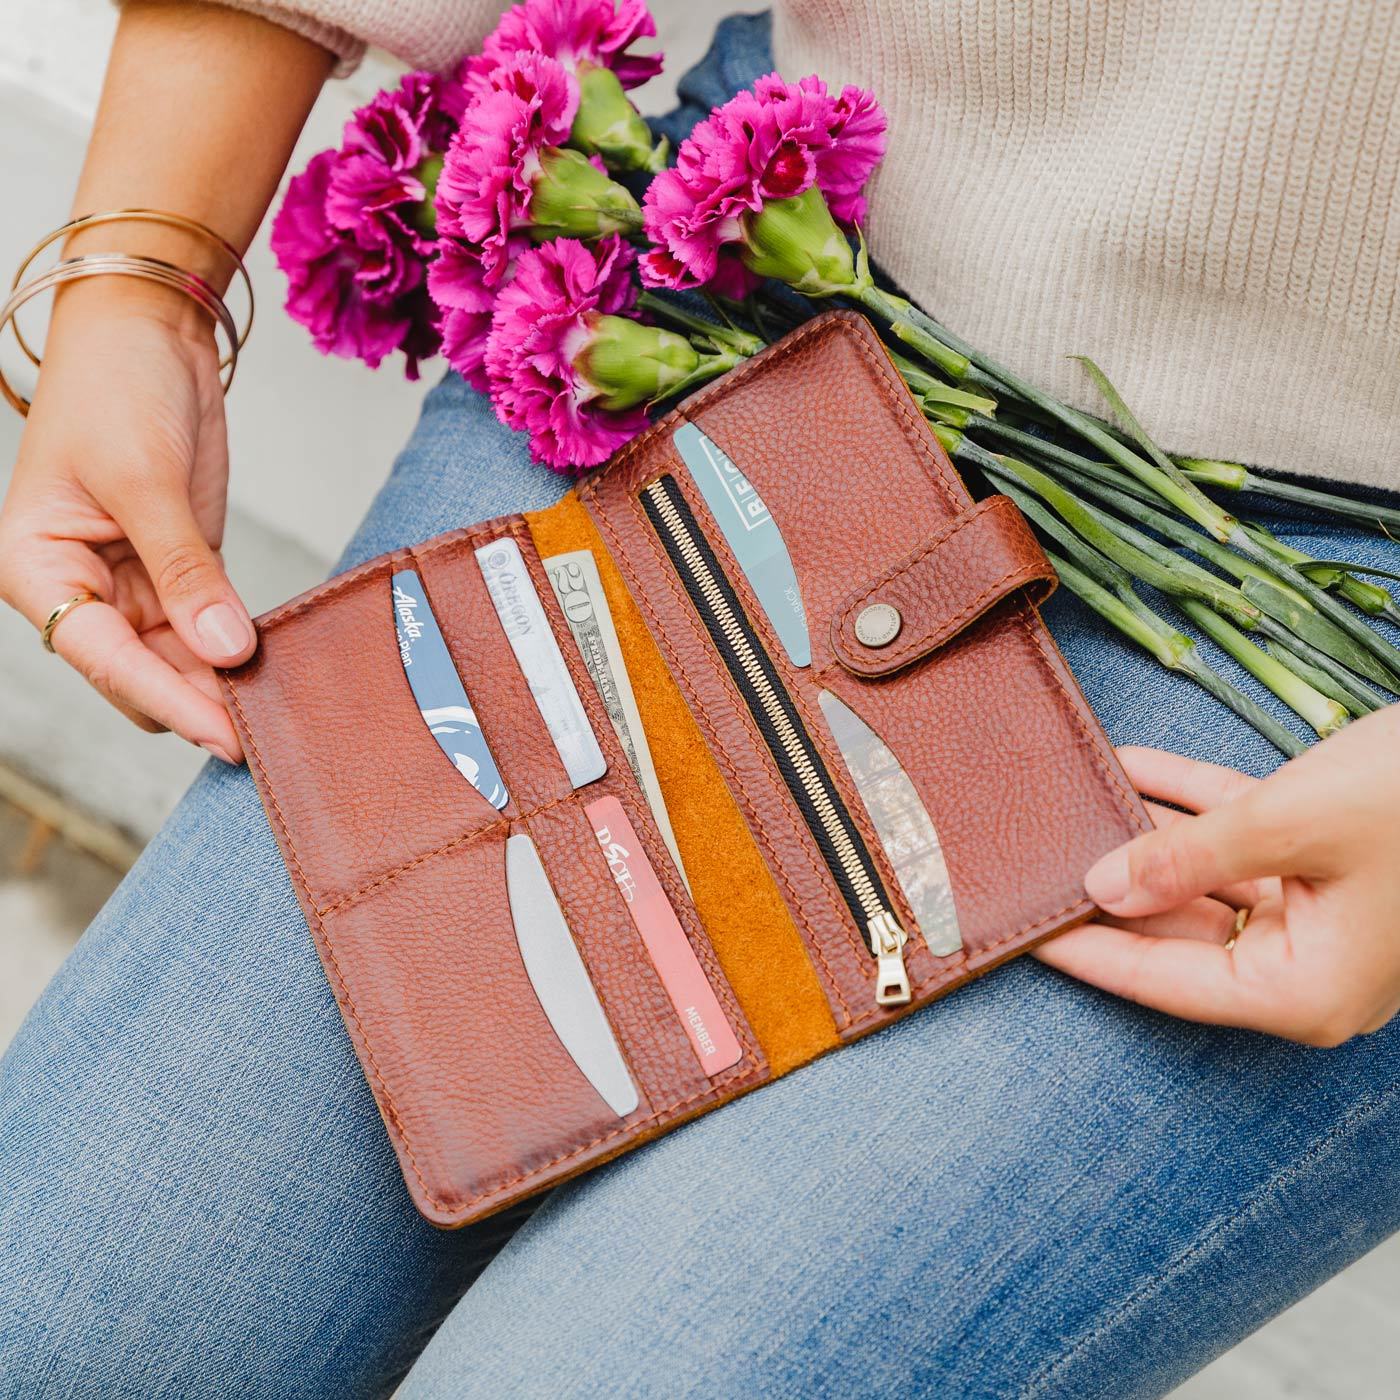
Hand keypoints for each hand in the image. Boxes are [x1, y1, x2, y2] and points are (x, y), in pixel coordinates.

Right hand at [0, 282, 255, 760]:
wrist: (146, 331)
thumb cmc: (117, 387)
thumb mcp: (146, 478)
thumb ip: (185, 569)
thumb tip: (226, 651)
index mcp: (38, 567)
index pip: (103, 656)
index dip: (168, 701)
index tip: (226, 738)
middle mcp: (79, 586)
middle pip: (140, 671)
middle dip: (199, 703)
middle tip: (268, 740)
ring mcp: (131, 582)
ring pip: (177, 660)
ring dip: (222, 684)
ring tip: (280, 716)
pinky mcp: (179, 570)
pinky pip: (207, 627)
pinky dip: (237, 648)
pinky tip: (277, 671)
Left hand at [1036, 705, 1399, 1045]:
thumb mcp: (1293, 825)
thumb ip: (1191, 858)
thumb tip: (1102, 888)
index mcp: (1305, 991)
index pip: (1167, 982)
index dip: (1091, 955)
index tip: (1022, 937)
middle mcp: (1309, 963)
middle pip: (1179, 930)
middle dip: (1113, 886)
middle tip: (1033, 864)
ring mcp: (1317, 912)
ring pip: (1203, 875)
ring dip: (1145, 832)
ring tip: (1068, 805)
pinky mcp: (1321, 859)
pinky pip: (1236, 835)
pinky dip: (1189, 801)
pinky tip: (1126, 763)